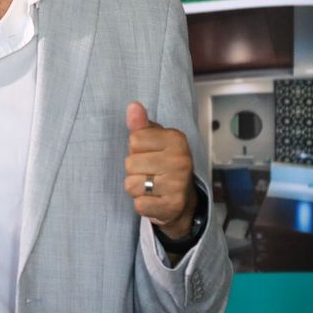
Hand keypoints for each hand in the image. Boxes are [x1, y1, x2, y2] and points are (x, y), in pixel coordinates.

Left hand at [124, 101, 195, 238]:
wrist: (182, 198)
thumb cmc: (164, 163)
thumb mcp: (154, 140)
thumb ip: (141, 125)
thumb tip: (133, 106)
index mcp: (176, 139)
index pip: (134, 140)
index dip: (136, 149)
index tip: (150, 154)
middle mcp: (180, 161)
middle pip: (130, 163)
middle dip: (134, 170)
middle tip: (151, 172)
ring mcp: (178, 185)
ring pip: (131, 184)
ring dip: (136, 187)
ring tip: (151, 186)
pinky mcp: (172, 206)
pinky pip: (139, 204)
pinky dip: (142, 203)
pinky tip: (154, 199)